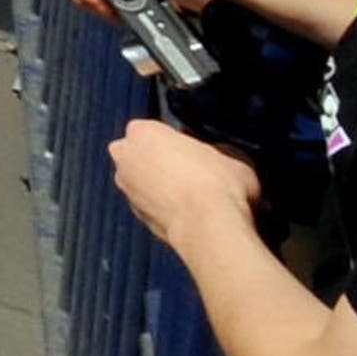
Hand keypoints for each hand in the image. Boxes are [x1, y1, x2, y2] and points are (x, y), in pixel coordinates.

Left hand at [105, 121, 261, 249]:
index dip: (177, 141)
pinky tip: (190, 213)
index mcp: (143, 131)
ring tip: (196, 196)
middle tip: (193, 173)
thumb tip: (217, 153)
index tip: (194, 151)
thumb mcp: (231, 153)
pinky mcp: (137, 216)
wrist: (210, 226)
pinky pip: (150, 206)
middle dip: (161, 161)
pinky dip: (164, 209)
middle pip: (141, 153)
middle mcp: (125, 157)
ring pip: (143, 181)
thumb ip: (214, 147)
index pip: (155, 129)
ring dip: (161, 187)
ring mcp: (127, 188)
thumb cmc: (218, 186)